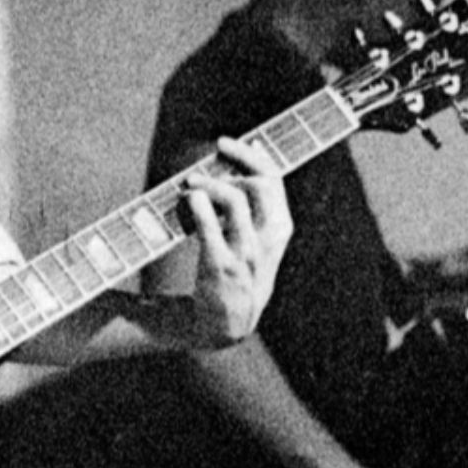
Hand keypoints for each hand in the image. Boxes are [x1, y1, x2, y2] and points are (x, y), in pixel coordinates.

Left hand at [181, 136, 292, 345]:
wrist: (226, 323)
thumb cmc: (238, 272)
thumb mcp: (259, 237)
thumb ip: (258, 199)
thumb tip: (253, 149)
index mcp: (279, 229)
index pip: (274, 179)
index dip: (251, 154)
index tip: (226, 143)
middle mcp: (267, 239)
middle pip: (260, 183)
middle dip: (235, 160)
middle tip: (210, 154)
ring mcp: (246, 254)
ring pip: (235, 199)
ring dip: (210, 182)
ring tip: (191, 182)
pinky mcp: (220, 266)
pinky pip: (209, 225)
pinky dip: (197, 205)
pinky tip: (188, 199)